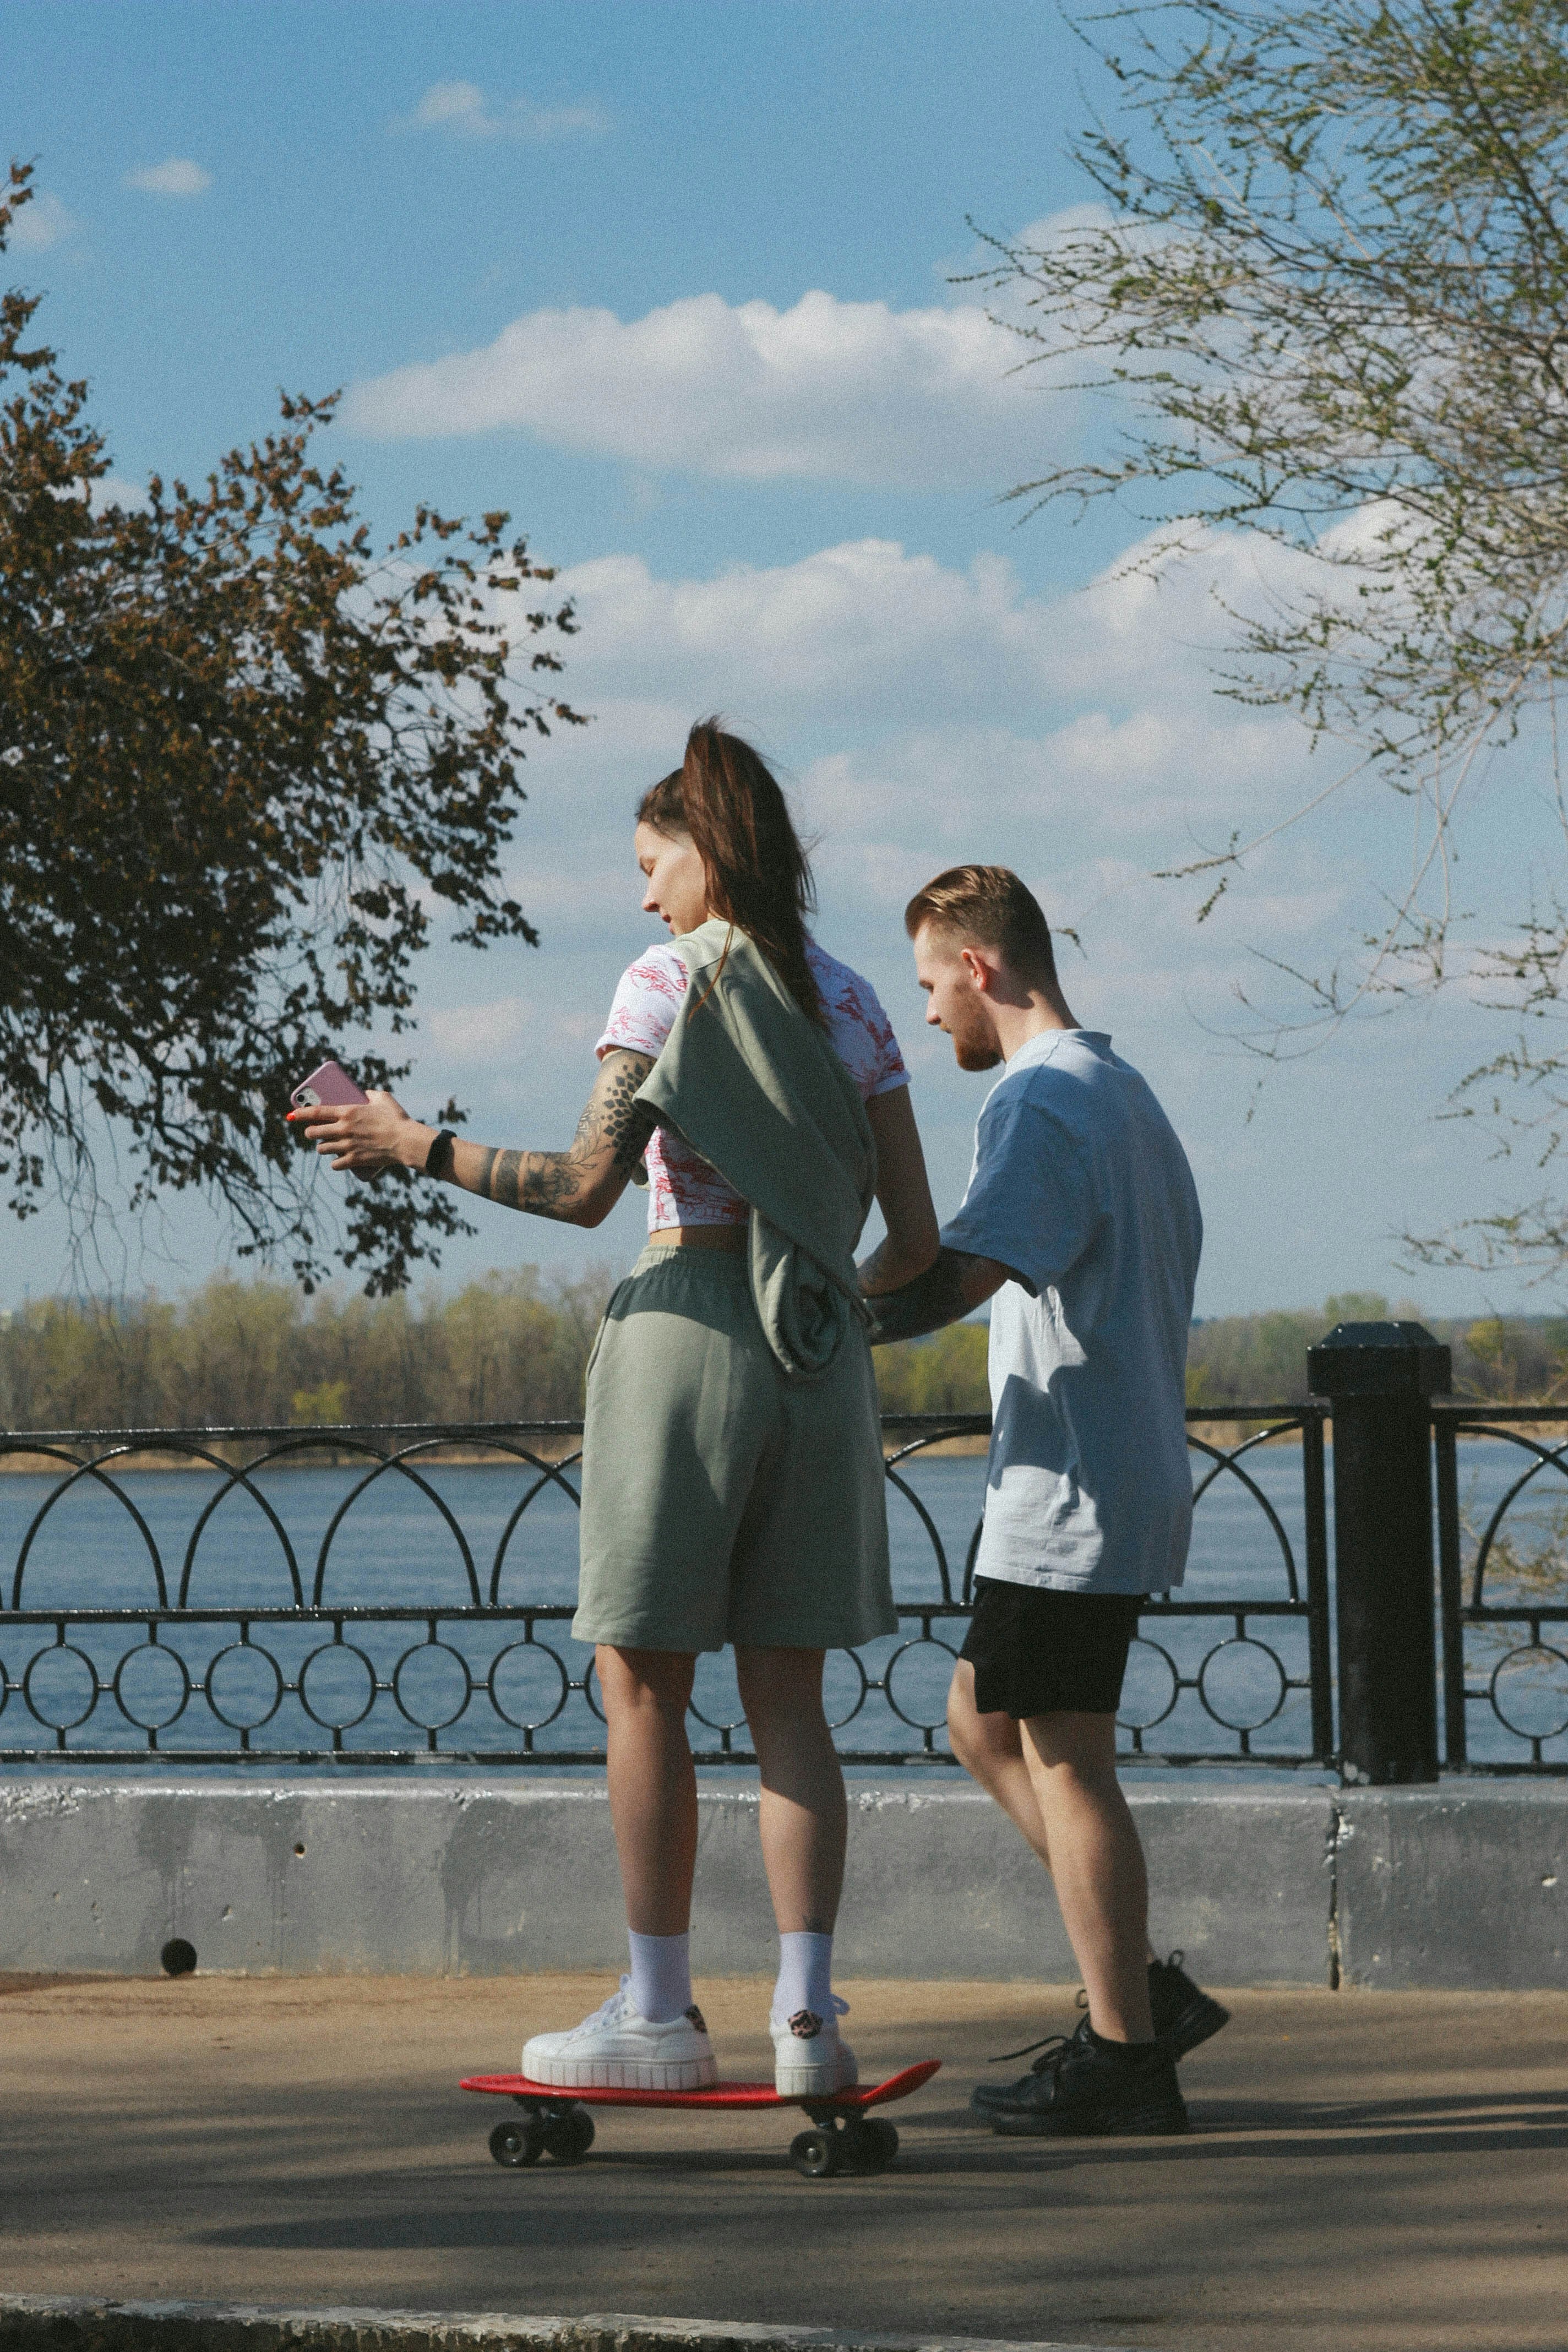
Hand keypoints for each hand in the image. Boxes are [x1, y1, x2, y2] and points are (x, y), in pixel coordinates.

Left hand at [288, 1089, 430, 1176]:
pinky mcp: (354, 1160)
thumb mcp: (384, 1098)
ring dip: (323, 1147)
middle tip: (313, 1132)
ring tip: (327, 1146)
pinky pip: (335, 1164)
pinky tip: (338, 1160)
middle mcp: (343, 1129)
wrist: (406, 1141)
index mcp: (347, 1111)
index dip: (300, 1113)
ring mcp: (347, 1146)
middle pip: (314, 1133)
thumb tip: (364, 1093)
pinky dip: (336, 1163)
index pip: (316, 1112)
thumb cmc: (397, 1118)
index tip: (292, 1115)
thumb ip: (371, 1094)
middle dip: (310, 1133)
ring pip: (322, 1149)